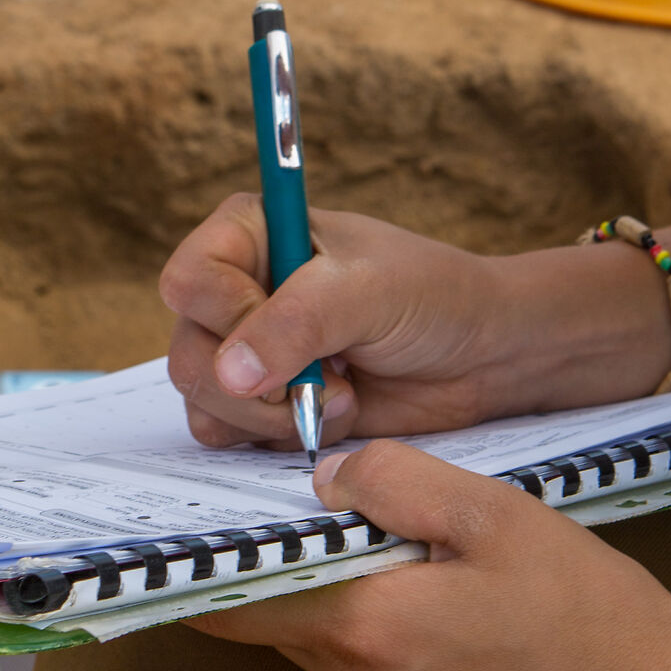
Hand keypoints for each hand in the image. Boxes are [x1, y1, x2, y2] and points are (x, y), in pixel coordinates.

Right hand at [162, 200, 520, 450]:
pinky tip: (333, 416)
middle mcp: (238, 288)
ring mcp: (248, 350)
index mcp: (252, 233)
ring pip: (202, 401)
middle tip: (321, 380)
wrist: (481, 355)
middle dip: (255, 386)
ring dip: (270, 417)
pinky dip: (276, 438)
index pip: (190, 281)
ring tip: (339, 395)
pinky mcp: (265, 401)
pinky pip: (229, 435)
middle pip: (188, 352)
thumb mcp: (368, 291)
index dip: (230, 319)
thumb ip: (296, 323)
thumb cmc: (432, 297)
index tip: (294, 337)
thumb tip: (226, 373)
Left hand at [188, 438, 670, 670]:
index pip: (235, 602)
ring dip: (357, 602)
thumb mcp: (497, 516)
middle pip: (288, 621)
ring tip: (420, 550)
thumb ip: (396, 483)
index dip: (213, 555)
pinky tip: (462, 610)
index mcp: (363, 633)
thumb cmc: (595, 618)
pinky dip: (396, 643)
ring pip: (337, 652)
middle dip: (303, 564)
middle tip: (337, 503)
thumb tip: (326, 475)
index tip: (200, 513)